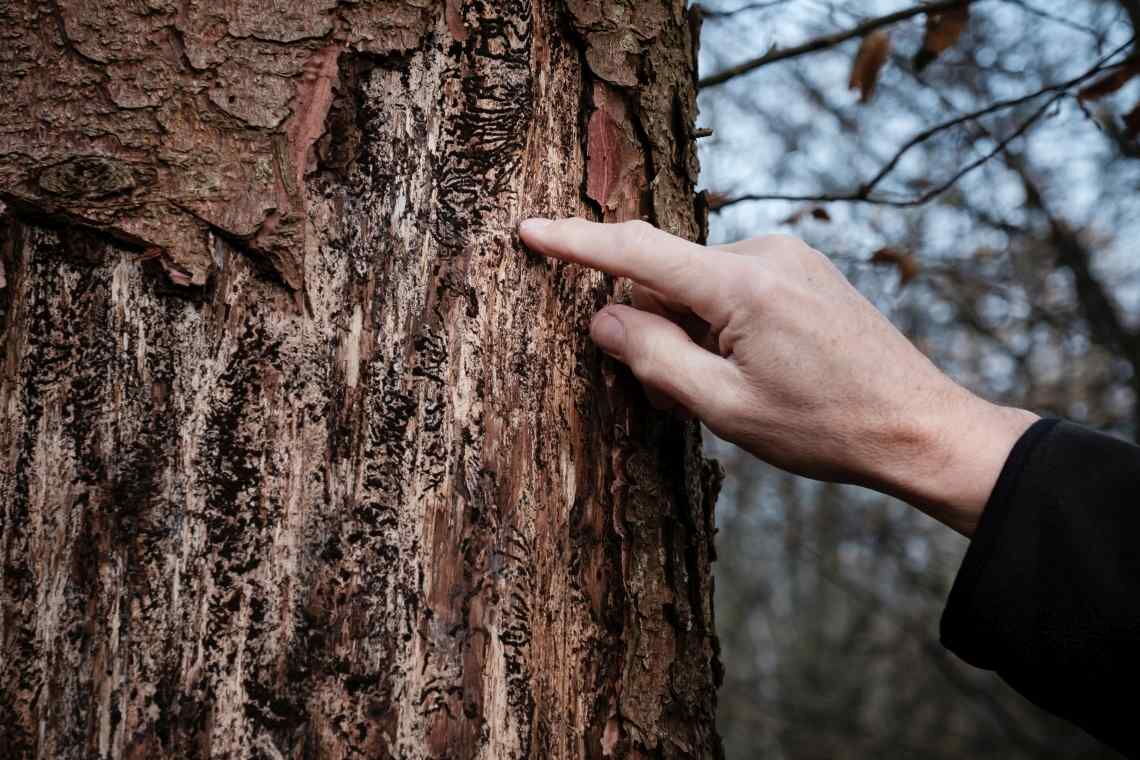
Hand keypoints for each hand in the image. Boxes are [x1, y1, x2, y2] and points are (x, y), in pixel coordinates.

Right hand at [519, 217, 1036, 535]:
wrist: (919, 426)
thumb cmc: (826, 427)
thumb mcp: (724, 407)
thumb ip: (654, 357)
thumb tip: (603, 316)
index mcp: (741, 283)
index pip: (635, 249)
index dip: (574, 242)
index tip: (528, 229)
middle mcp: (764, 253)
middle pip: (667, 278)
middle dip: (652, 331)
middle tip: (669, 399)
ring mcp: (788, 257)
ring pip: (699, 288)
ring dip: (689, 335)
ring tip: (722, 396)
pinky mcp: (802, 270)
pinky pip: (733, 288)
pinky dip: (718, 326)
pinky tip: (747, 373)